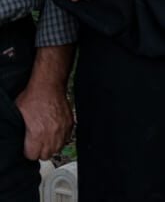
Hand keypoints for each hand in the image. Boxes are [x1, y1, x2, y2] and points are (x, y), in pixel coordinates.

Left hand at [15, 45, 73, 160]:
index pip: (32, 156)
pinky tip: (54, 132)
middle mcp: (51, 133)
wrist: (48, 86)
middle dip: (40, 151)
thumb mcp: (18, 117)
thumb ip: (20, 133)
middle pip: (46, 155)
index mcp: (37, 134)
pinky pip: (66, 139)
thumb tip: (18, 141)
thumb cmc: (32, 98)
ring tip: (45, 139)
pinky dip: (60, 138)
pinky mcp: (70, 123)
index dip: (28, 152)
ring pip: (57, 148)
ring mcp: (62, 129)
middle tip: (36, 144)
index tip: (27, 147)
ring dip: (51, 146)